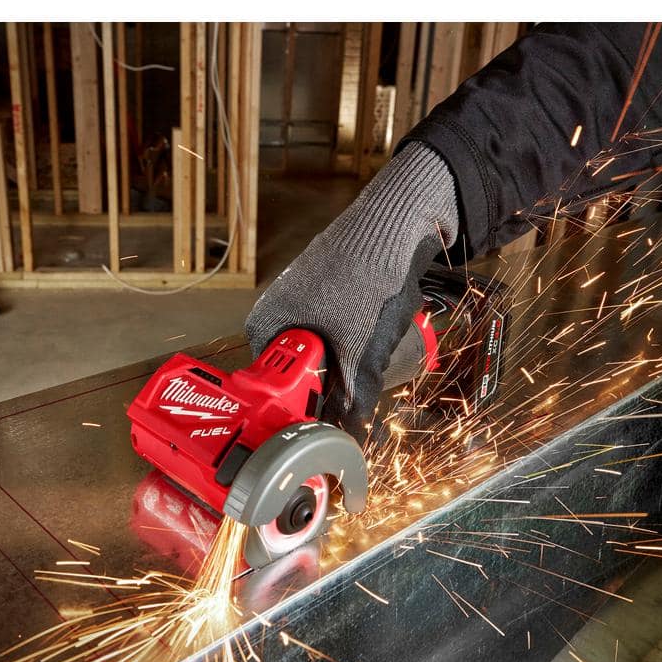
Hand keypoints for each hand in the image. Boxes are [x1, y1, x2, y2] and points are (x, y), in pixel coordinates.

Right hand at [245, 142, 457, 437]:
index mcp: (264, 329)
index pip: (277, 391)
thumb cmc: (366, 279)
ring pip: (326, 356)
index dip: (306, 414)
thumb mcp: (360, 352)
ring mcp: (302, 301)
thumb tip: (350, 439)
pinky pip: (339, 334)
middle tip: (360, 400)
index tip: (330, 431)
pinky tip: (377, 341)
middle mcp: (275, 315)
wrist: (397, 222)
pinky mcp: (329, 293)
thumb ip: (353, 399)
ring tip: (373, 366)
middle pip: (303, 376)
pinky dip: (358, 345)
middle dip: (332, 392)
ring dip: (349, 369)